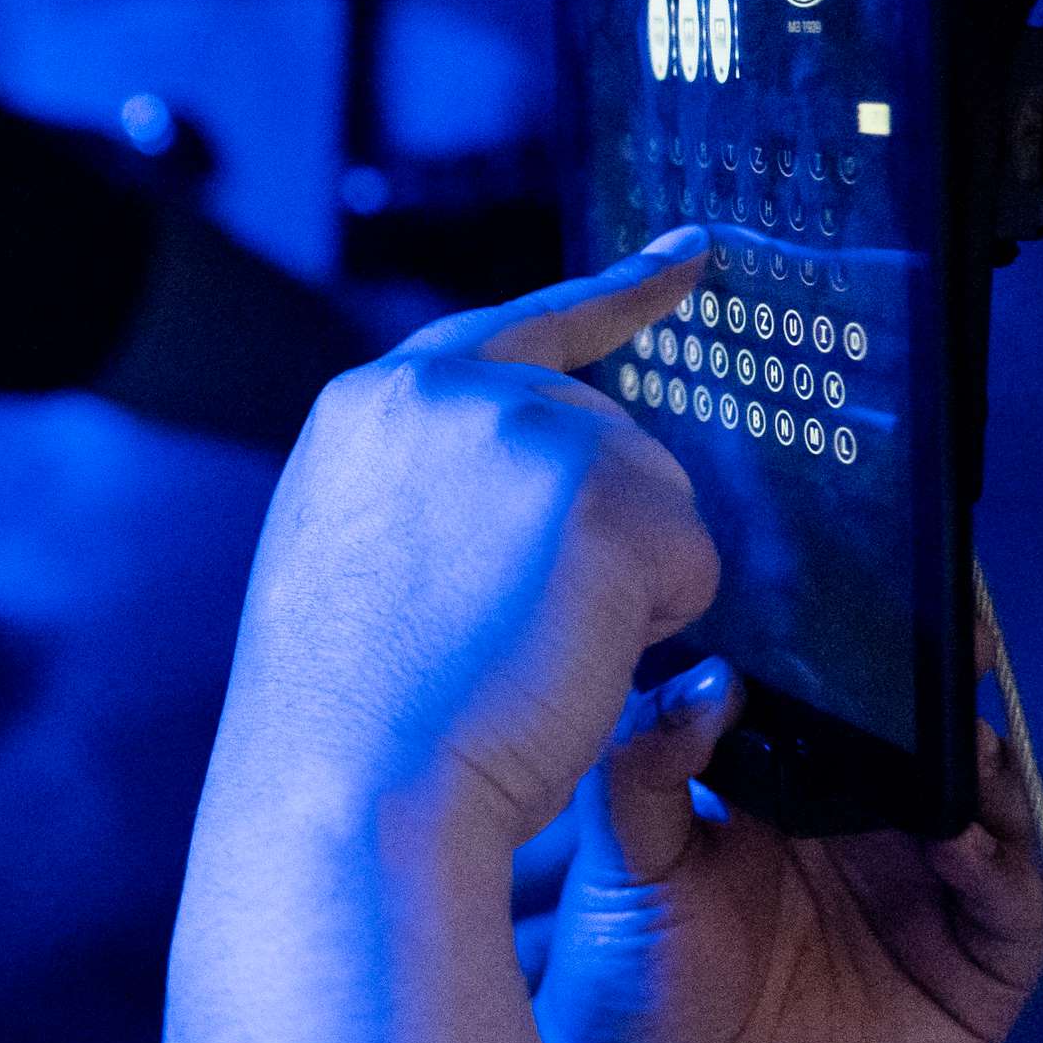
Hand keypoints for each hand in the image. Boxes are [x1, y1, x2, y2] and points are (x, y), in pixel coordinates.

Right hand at [210, 234, 721, 865]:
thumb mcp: (356, 560)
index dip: (618, 294)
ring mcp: (524, 431)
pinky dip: (657, 627)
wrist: (349, 787)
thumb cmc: (350, 718)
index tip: (691, 254)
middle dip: (604, 533)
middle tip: (514, 634)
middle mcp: (444, 391)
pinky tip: (564, 662)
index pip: (518, 328)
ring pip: (657, 497)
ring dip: (623, 587)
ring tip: (514, 652)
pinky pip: (694, 562)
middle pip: (606, 433)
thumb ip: (431, 492)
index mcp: (369, 407)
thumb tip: (546, 502)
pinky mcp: (601, 490)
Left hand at [535, 654, 1042, 1042]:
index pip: (858, 705)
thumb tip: (704, 675)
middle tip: (961, 641)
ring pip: (990, 817)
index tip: (895, 588)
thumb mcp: (624, 856)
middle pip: (939, 747)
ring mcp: (928, 904)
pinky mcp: (968, 982)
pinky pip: (1008, 913)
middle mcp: (873, 836)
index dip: (880, 652)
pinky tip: (957, 842)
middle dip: (957, 695)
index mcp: (797, 790)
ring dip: (987, 775)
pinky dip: (995, 871)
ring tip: (964, 741)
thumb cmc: (627, 976)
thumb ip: (649, 762)